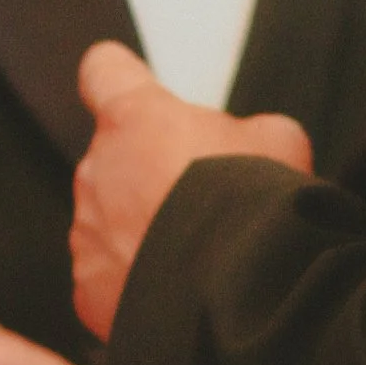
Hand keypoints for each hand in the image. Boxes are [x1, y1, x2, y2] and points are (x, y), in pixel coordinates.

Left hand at [70, 40, 311, 340]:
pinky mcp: (88, 288)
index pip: (104, 72)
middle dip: (151, 177)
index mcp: (135, 118)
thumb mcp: (278, 140)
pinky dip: (137, 284)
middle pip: (117, 161)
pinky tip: (179, 291)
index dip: (118, 78)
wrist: (238, 293)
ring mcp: (87, 231)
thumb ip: (249, 131)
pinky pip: (110, 278)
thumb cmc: (252, 207)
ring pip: (110, 223)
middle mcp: (97, 169)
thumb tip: (254, 147)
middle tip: (203, 201)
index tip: (125, 85)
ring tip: (198, 255)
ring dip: (143, 233)